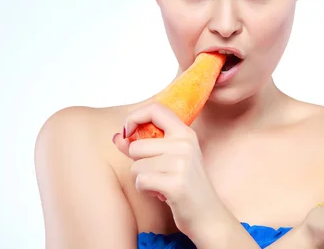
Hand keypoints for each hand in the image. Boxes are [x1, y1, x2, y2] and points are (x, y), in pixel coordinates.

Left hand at [113, 103, 226, 237]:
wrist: (207, 214)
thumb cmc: (185, 185)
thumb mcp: (168, 159)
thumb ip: (143, 146)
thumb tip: (117, 137)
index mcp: (185, 133)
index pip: (155, 108)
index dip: (134, 117)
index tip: (128, 132)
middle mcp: (185, 144)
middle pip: (136, 146)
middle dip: (139, 164)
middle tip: (158, 173)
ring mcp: (181, 163)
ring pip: (136, 166)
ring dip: (143, 179)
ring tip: (162, 183)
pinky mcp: (175, 183)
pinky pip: (141, 181)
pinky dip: (146, 190)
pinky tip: (162, 193)